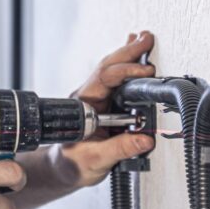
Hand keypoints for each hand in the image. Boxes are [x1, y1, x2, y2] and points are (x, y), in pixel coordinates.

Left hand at [56, 31, 156, 188]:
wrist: (64, 169)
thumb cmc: (73, 163)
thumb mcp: (97, 159)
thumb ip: (120, 149)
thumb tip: (144, 139)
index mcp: (83, 106)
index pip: (104, 79)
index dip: (126, 71)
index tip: (146, 71)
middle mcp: (87, 98)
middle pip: (108, 67)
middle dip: (128, 52)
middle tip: (146, 39)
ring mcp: (94, 99)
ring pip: (111, 70)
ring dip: (127, 54)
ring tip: (142, 40)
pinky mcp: (102, 104)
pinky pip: (114, 80)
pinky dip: (126, 65)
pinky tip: (133, 56)